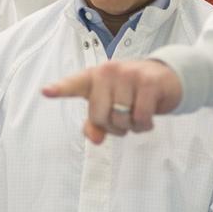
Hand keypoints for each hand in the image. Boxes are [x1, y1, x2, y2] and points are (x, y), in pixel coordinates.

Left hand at [42, 60, 181, 144]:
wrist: (167, 78)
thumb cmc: (133, 93)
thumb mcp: (112, 106)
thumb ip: (97, 123)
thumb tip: (95, 139)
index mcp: (94, 76)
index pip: (74, 84)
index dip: (60, 89)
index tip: (45, 91)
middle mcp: (109, 71)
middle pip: (100, 116)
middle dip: (113, 126)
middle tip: (124, 117)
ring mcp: (129, 75)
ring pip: (121, 119)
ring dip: (131, 126)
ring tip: (137, 114)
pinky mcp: (148, 82)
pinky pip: (140, 117)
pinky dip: (144, 125)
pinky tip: (149, 118)